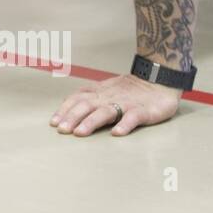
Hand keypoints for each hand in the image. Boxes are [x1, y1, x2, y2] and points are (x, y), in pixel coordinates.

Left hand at [51, 73, 181, 136]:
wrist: (158, 79)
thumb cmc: (129, 88)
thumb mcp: (105, 88)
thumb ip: (88, 95)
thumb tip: (66, 102)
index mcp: (100, 93)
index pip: (78, 99)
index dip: (65, 110)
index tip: (54, 123)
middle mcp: (109, 97)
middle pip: (88, 106)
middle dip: (73, 117)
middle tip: (62, 130)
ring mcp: (126, 104)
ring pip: (106, 112)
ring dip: (91, 122)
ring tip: (80, 133)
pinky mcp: (143, 111)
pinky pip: (133, 117)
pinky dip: (125, 124)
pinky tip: (117, 133)